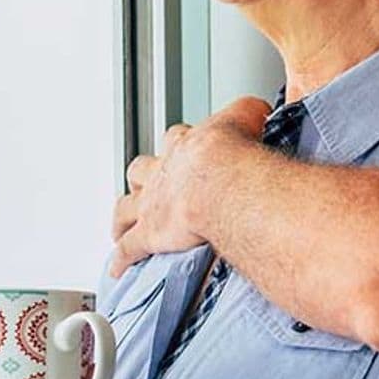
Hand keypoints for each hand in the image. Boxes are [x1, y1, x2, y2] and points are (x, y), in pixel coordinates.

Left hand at [110, 96, 270, 276]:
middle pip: (140, 170)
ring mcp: (151, 204)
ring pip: (126, 207)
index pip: (174, 140)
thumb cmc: (233, 154)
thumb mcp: (246, 116)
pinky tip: (119, 267)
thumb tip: (259, 110)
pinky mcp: (148, 234)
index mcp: (184, 146)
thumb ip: (249, 112)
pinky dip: (122, 258)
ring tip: (121, 224)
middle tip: (146, 184)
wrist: (220, 182)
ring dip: (123, 216)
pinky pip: (129, 248)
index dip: (177, 145)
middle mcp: (162, 172)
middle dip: (142, 177)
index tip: (183, 147)